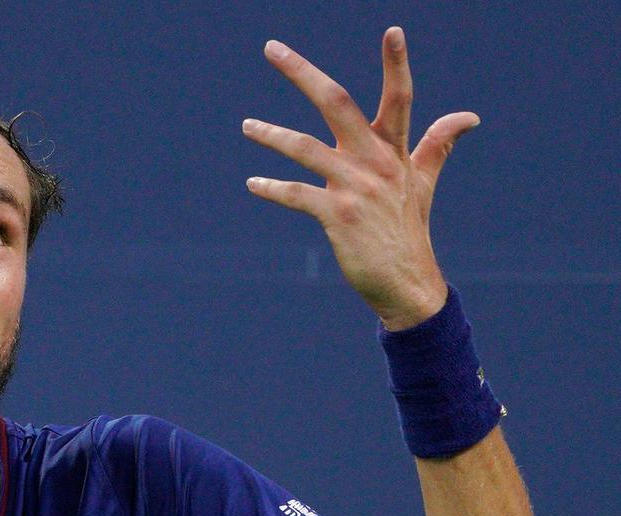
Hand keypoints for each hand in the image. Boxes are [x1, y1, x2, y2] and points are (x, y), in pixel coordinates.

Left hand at [243, 27, 476, 329]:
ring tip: (246, 126)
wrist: (407, 284)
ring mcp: (355, 188)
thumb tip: (470, 117)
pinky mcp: (337, 215)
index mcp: (394, 151)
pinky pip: (298, 194)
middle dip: (302, 73)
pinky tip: (254, 183)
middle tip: (272, 47)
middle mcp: (375, 163)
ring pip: (305, 147)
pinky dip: (273, 188)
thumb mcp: (424, 182)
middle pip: (337, 103)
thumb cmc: (409, 229)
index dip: (397, 64)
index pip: (400, 98)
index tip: (392, 30)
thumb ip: (438, 144)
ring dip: (272, 134)